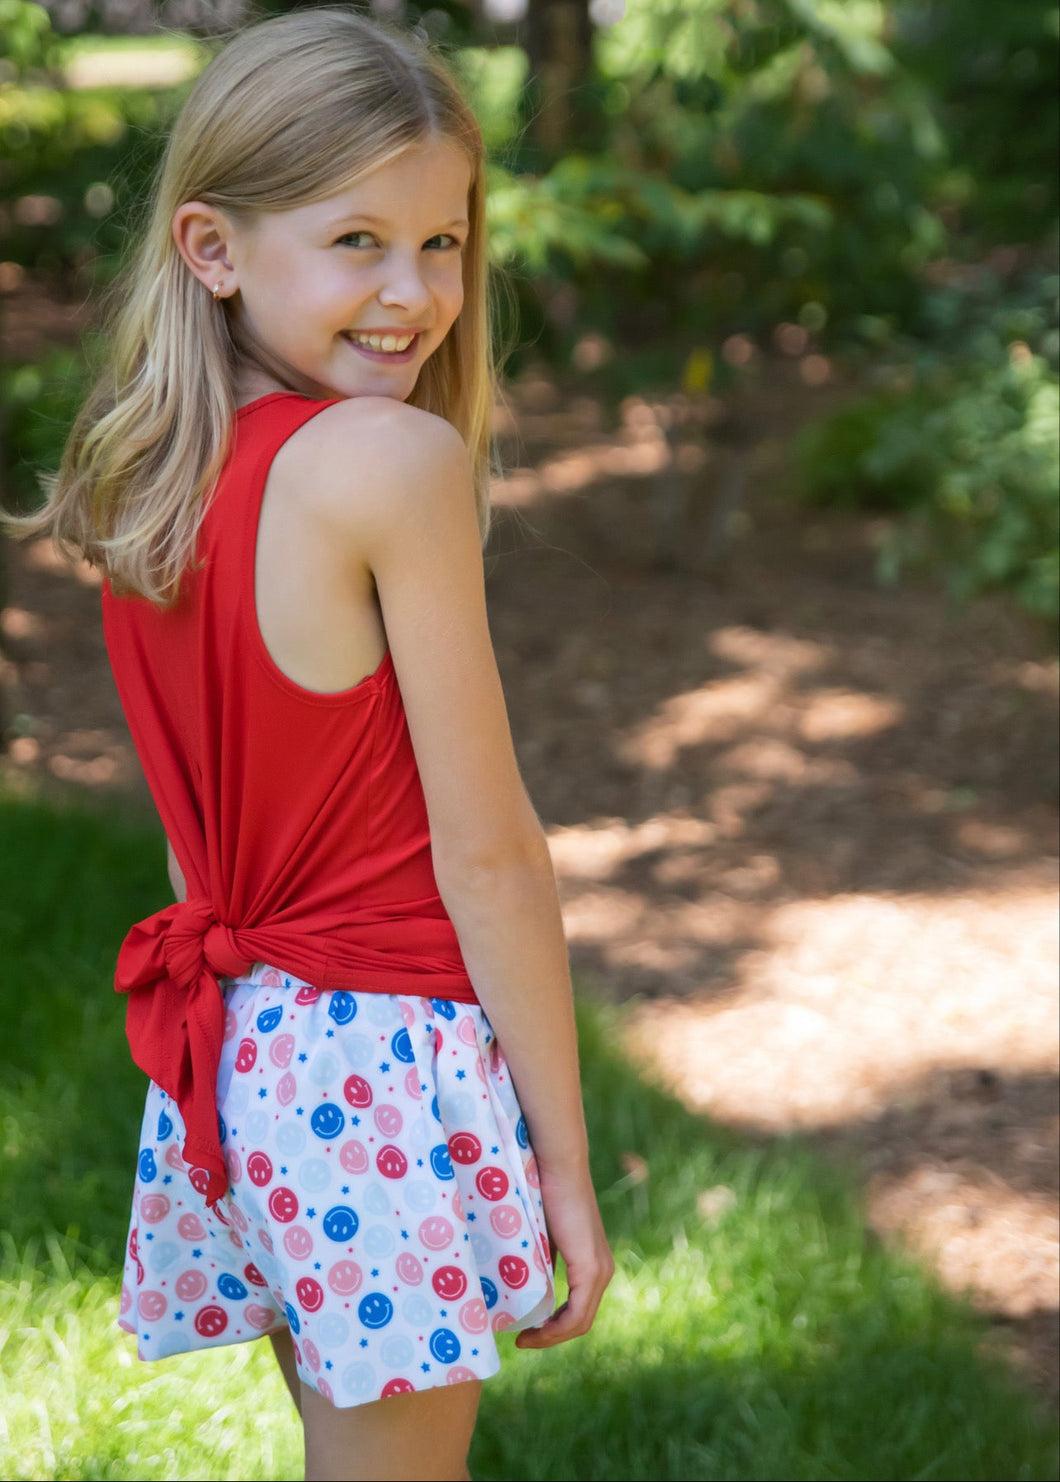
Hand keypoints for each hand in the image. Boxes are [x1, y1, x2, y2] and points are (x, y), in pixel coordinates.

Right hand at [515, 1162, 613, 1348]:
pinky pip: (576, 1314)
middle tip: (522, 1340)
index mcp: (593, 1262)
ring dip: (551, 1337)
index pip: (578, 1309)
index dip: (553, 1327)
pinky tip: (535, 1331)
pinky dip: (556, 1329)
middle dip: (550, 1337)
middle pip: (579, 1321)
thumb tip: (521, 1283)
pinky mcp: (590, 1268)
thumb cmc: (545, 1191)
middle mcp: (603, 1270)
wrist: (558, 1165)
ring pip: (579, 1322)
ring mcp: (599, 1270)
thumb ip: (541, 1258)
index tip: (525, 1331)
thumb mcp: (542, 1234)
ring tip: (524, 1340)